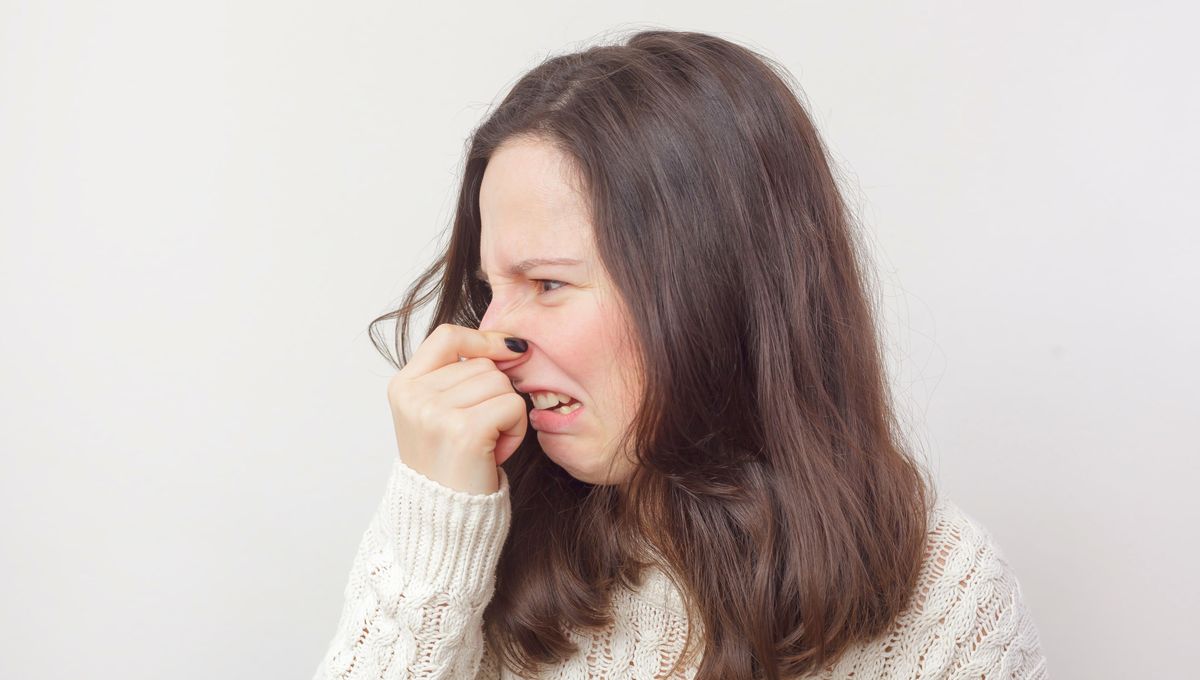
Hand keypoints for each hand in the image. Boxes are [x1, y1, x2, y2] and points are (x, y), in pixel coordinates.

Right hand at [386, 324, 528, 494]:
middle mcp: (414, 395)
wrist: (442, 522)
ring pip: (501, 383)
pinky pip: (512, 405)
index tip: (509, 350)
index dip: (483, 338)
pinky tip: (495, 452)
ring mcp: (435, 412)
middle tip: (480, 432)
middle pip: (482, 364)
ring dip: (507, 414)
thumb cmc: (448, 468)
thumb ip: (458, 377)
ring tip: (485, 444)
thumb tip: (512, 345)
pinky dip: (516, 429)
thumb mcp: (437, 414)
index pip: (447, 336)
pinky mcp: (463, 430)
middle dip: (495, 394)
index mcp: (403, 386)